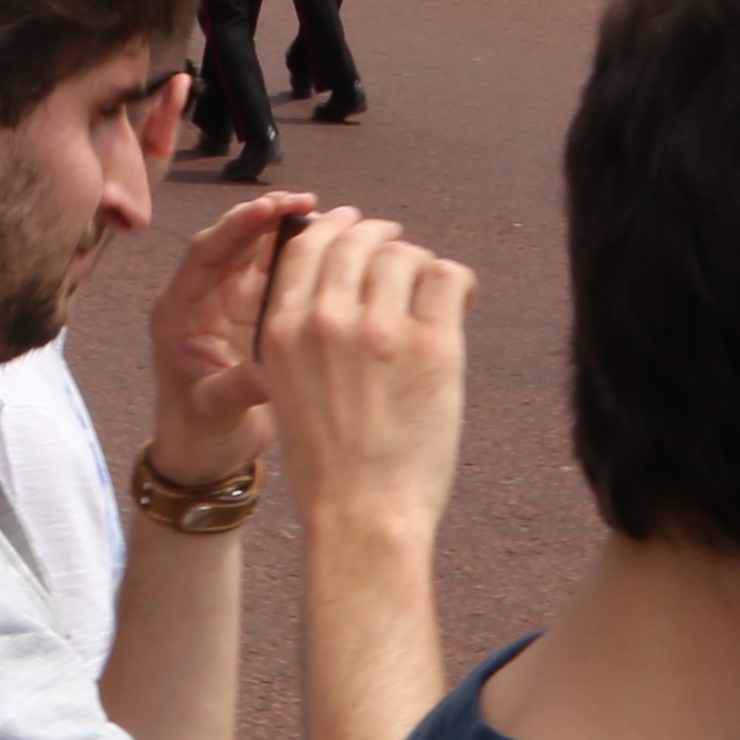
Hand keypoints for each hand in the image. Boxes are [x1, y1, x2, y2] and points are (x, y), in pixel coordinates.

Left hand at [140, 190, 310, 485]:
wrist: (204, 458)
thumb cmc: (197, 435)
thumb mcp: (215, 411)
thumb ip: (240, 386)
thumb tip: (276, 369)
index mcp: (178, 312)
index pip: (204, 254)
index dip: (236, 226)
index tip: (271, 206)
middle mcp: (201, 298)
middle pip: (233, 243)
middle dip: (268, 217)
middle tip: (309, 201)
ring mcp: (227, 304)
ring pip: (256, 254)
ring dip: (287, 232)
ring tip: (327, 216)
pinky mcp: (252, 315)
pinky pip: (275, 276)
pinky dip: (299, 260)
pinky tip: (329, 249)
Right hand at [255, 210, 470, 526]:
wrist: (363, 514)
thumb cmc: (328, 465)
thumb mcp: (285, 388)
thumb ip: (300, 334)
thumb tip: (335, 290)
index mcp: (281, 328)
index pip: (304, 245)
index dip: (331, 227)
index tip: (351, 224)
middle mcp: (326, 318)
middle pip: (355, 240)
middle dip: (379, 235)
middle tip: (397, 243)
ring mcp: (380, 329)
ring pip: (403, 254)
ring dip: (417, 261)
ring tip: (429, 284)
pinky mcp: (432, 344)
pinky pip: (447, 277)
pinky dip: (455, 280)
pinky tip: (458, 300)